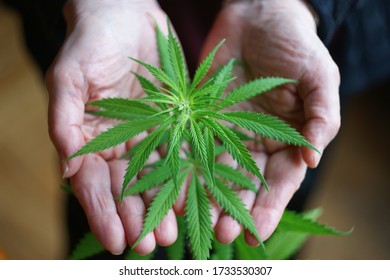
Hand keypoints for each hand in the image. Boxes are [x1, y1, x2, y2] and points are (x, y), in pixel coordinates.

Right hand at [46, 0, 176, 254]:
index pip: (94, 184)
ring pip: (156, 178)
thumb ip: (64, 118)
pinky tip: (195, 198)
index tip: (116, 240)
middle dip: (137, 217)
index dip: (102, 212)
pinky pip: (182, 153)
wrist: (126, 15)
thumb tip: (65, 166)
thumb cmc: (91, 42)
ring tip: (172, 232)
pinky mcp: (174, 124)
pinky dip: (187, 177)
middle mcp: (120, 144)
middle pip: (127, 188)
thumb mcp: (70, 76)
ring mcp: (149, 136)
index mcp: (90, 139)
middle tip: (150, 243)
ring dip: (163, 206)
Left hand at [199, 0, 339, 244]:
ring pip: (214, 170)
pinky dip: (182, 165)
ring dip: (204, 195)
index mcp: (287, 140)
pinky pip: (191, 143)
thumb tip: (314, 159)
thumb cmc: (295, 44)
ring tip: (191, 219)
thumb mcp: (319, 77)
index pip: (280, 182)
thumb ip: (322, 116)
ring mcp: (226, 131)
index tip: (255, 233)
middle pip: (244, 183)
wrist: (258, 15)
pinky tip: (173, 184)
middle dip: (232, 210)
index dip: (268, 208)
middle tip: (218, 234)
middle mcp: (255, 142)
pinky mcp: (201, 116)